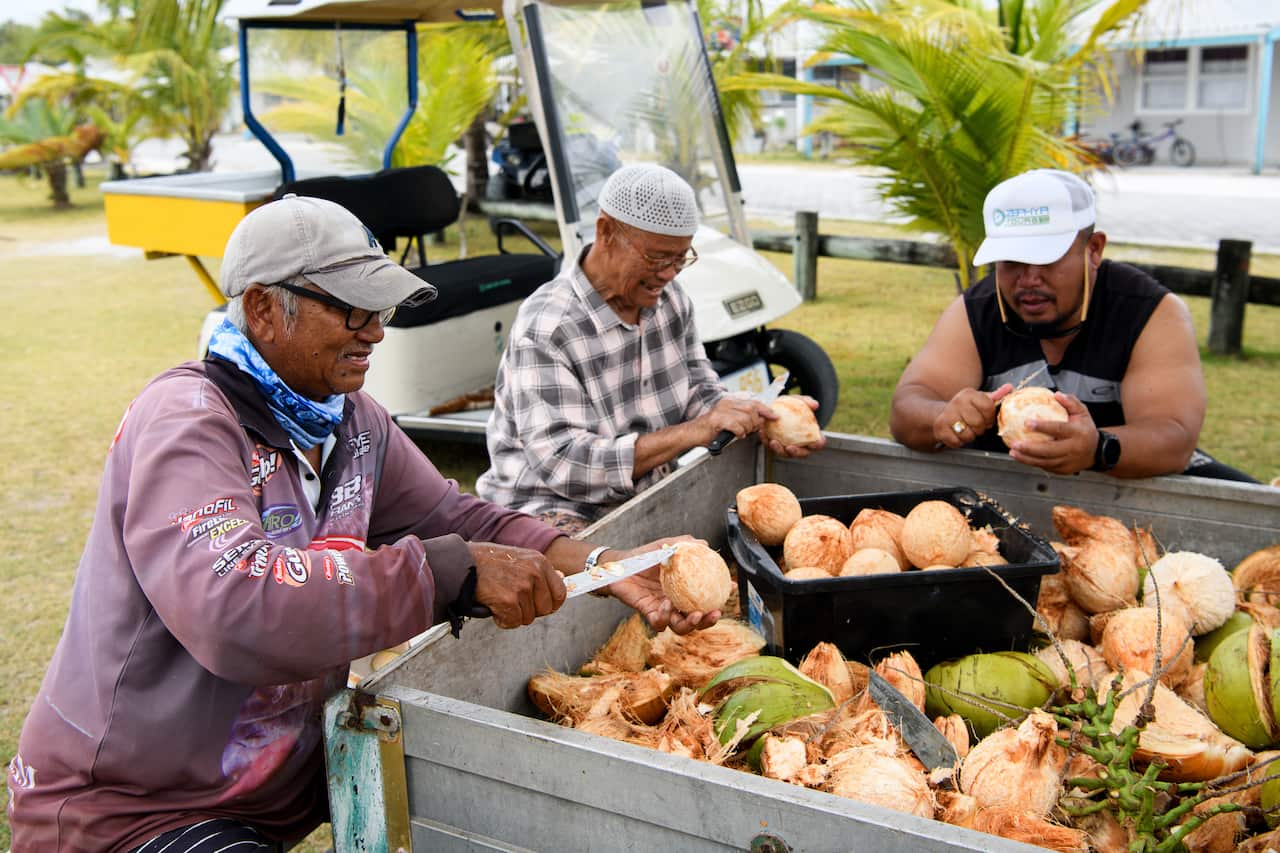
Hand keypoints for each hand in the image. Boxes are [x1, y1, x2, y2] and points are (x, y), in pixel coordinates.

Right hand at [469, 542, 565, 628]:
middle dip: (529, 610)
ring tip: (499, 599)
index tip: (537, 606)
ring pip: (528, 618)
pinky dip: (502, 620)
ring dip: (513, 614)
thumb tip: (561, 583)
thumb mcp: (519, 558)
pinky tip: (493, 607)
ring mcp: (522, 586)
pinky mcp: (508, 600)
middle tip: (512, 601)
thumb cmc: (488, 562)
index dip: (549, 605)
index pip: (560, 593)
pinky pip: (513, 622)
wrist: (462, 563)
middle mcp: (534, 573)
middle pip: (545, 609)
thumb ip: (538, 571)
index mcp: (540, 562)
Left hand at [602, 536, 720, 634]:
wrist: (619, 564)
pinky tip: (666, 604)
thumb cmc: (645, 555)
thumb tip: (705, 546)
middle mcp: (676, 604)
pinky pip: (658, 623)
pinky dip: (664, 616)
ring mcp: (663, 611)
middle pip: (697, 620)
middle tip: (716, 613)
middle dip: (709, 621)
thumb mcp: (667, 546)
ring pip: (681, 627)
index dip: (721, 596)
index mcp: (685, 590)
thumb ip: (686, 545)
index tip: (731, 589)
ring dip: (691, 624)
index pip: (707, 597)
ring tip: (696, 614)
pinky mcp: (648, 613)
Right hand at [696, 396, 770, 444]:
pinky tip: (735, 435)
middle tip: (750, 430)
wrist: (693, 434)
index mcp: (731, 402)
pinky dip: (739, 432)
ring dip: (746, 429)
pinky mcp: (717, 419)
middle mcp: (727, 403)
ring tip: (741, 433)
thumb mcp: (731, 421)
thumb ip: (745, 418)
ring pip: (745, 418)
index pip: (754, 402)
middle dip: (755, 422)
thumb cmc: (711, 430)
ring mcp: (721, 410)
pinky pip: (736, 426)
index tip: (774, 415)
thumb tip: (761, 420)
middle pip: (751, 409)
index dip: (766, 409)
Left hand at [761, 396, 825, 457]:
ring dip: (778, 449)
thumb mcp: (798, 401)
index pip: (818, 443)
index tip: (815, 442)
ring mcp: (787, 446)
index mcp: (811, 436)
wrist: (777, 407)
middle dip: (796, 453)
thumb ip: (807, 401)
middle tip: (789, 447)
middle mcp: (800, 444)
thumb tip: (815, 405)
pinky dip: (766, 440)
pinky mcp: (775, 445)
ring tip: (773, 441)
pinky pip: (770, 445)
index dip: (818, 444)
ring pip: (784, 453)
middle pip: (801, 453)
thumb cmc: (791, 406)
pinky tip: (762, 432)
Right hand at [933, 384, 1011, 446]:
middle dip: (979, 429)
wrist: (940, 414)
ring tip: (966, 430)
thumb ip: (995, 396)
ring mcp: (947, 415)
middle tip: (975, 426)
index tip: (986, 419)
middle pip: (978, 423)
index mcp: (969, 394)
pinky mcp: (940, 428)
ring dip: (969, 436)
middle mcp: (957, 402)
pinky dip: (959, 442)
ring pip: (968, 435)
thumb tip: (1010, 388)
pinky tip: (956, 434)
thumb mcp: (979, 400)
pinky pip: (957, 442)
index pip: (988, 407)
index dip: (990, 417)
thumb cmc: (965, 409)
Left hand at [1006, 393, 1098, 474]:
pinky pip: (1045, 467)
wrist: (1096, 452)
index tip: (1027, 423)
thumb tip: (1056, 395)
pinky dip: (1032, 463)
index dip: (1043, 426)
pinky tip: (1021, 457)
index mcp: (1077, 433)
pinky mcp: (1063, 470)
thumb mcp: (1083, 413)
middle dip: (1030, 448)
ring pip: (1045, 462)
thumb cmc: (1085, 430)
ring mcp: (1068, 461)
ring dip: (1027, 458)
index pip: (1059, 429)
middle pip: (1049, 450)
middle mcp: (1073, 448)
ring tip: (1013, 452)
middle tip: (1015, 444)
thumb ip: (1071, 402)